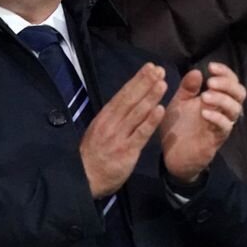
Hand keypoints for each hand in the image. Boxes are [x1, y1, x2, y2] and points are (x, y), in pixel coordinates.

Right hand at [79, 63, 166, 197]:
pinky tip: (160, 110)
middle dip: (145, 83)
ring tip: (162, 83)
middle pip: (130, 99)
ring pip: (137, 113)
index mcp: (105, 117)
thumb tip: (126, 101)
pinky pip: (141, 134)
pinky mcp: (127, 151)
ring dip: (150, 97)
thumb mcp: (99, 131)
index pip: (123, 94)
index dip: (137, 80)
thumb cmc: (94, 155)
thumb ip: (113, 117)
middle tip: (158, 69)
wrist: (85, 179)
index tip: (150, 67)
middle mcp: (111, 123)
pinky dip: (150, 121)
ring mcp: (119, 136)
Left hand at [160, 62, 246, 182]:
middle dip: (228, 84)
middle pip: (240, 93)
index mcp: (215, 99)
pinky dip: (217, 117)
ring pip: (235, 109)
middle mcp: (222, 111)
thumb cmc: (178, 127)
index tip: (211, 67)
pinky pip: (225, 127)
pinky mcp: (216, 139)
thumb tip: (197, 71)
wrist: (172, 155)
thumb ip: (187, 88)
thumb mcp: (179, 102)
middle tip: (211, 82)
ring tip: (205, 96)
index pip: (230, 81)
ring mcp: (221, 125)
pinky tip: (204, 113)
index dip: (225, 72)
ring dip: (222, 99)